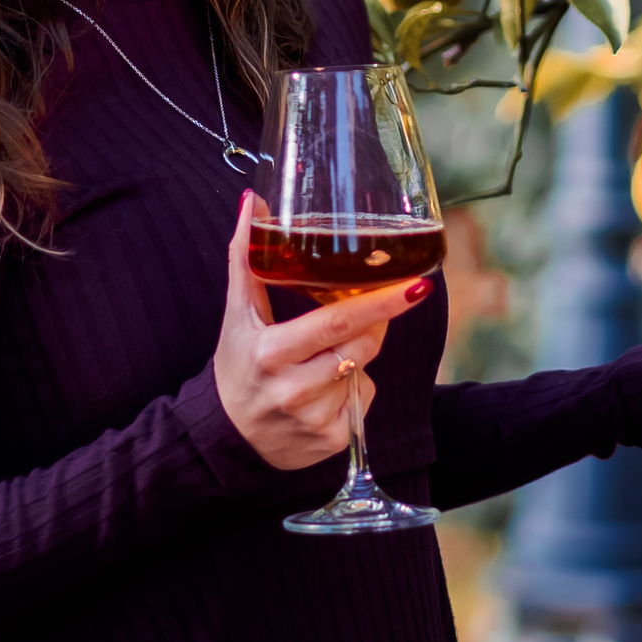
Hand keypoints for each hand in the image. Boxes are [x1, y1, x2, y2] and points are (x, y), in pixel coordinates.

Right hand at [213, 193, 435, 469]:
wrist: (224, 437)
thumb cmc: (237, 364)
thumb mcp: (237, 313)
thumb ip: (246, 256)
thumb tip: (252, 200)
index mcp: (271, 352)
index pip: (337, 322)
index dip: (380, 303)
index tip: (416, 286)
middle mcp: (293, 389)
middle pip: (361, 346)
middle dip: (372, 324)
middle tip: (366, 310)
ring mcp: (314, 418)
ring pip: (364, 373)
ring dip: (354, 359)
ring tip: (319, 361)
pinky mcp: (331, 441)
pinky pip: (362, 403)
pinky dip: (352, 391)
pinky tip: (322, 392)